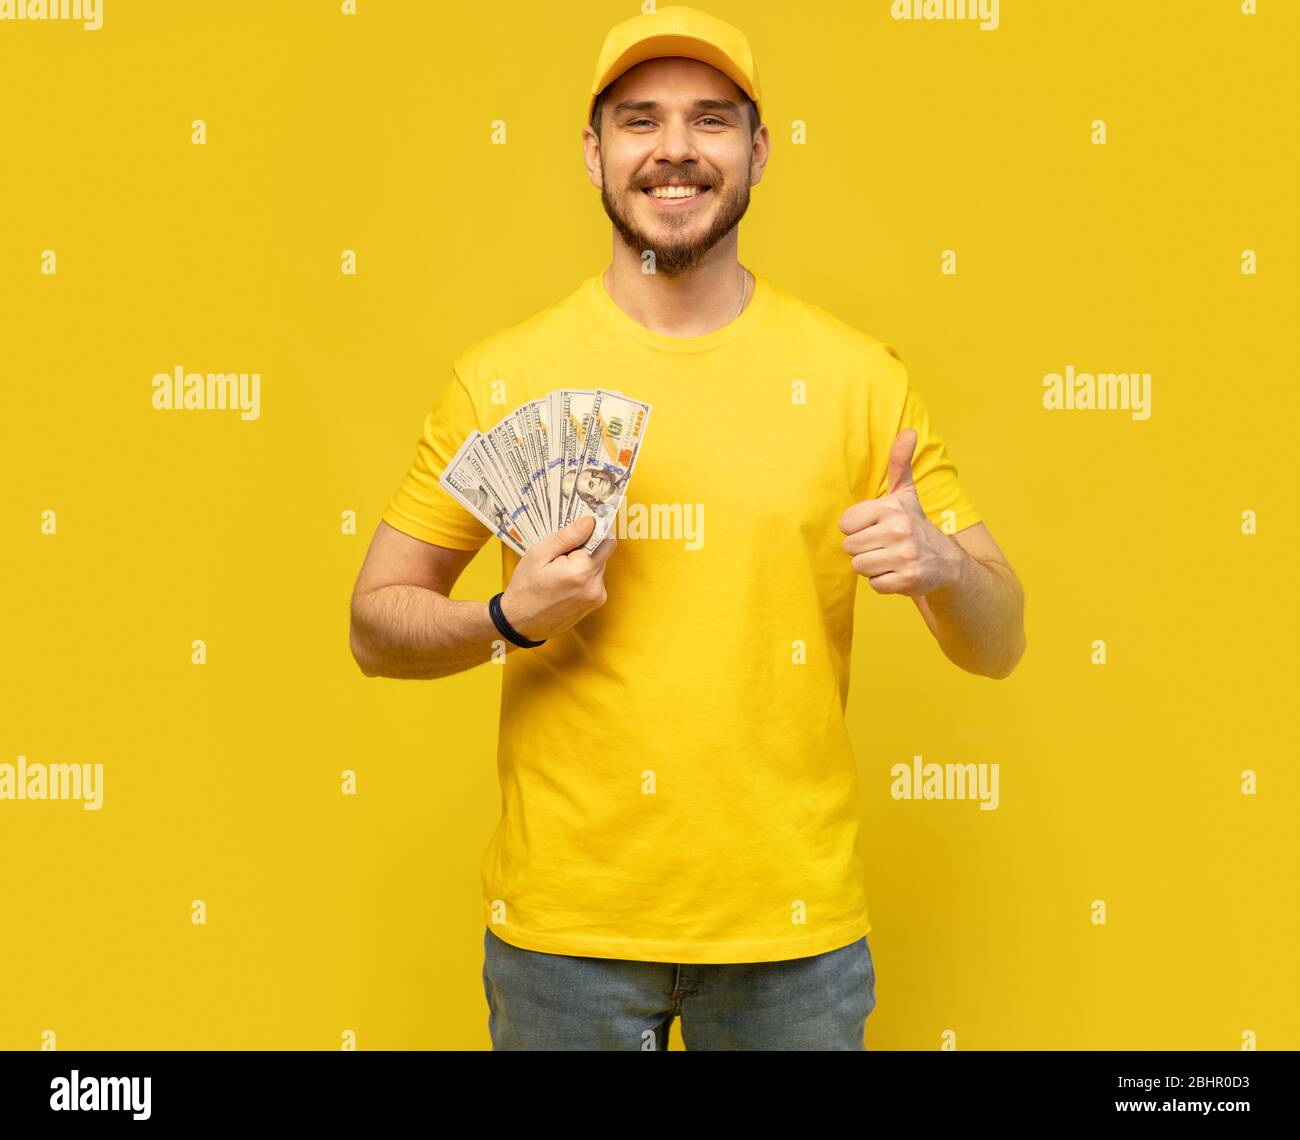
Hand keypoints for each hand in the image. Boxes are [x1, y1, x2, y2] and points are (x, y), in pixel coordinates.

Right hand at [498, 515, 614, 639]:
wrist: (520, 622)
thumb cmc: (525, 588)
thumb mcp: (538, 555)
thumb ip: (567, 537)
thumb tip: (590, 522)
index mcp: (581, 571)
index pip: (604, 541)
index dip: (591, 534)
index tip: (576, 534)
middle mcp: (595, 586)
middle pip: (603, 554)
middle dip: (586, 549)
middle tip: (561, 555)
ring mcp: (596, 597)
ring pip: (599, 566)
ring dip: (584, 564)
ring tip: (560, 571)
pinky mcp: (595, 604)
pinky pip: (595, 580)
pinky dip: (583, 577)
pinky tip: (564, 583)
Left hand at [838, 429, 960, 595]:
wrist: (946, 562)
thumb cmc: (915, 524)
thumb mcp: (906, 494)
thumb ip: (899, 463)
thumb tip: (909, 431)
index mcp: (892, 508)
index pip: (845, 524)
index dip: (856, 528)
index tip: (875, 527)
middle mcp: (900, 530)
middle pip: (850, 547)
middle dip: (863, 549)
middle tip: (883, 545)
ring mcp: (905, 557)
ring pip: (859, 566)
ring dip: (872, 566)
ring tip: (889, 558)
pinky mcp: (908, 581)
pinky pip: (874, 585)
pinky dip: (883, 582)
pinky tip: (897, 572)